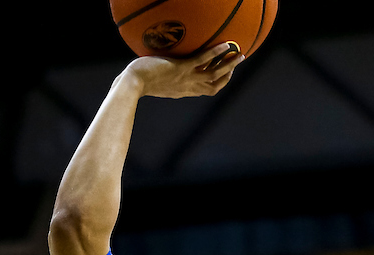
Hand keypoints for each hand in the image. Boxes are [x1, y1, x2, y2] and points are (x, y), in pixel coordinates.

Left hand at [124, 42, 244, 98]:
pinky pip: (202, 60)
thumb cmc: (138, 82)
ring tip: (240, 53)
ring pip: (214, 73)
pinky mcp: (181, 69)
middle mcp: (188, 87)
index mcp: (184, 91)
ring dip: (229, 64)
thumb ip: (164, 79)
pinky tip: (225, 45)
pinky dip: (215, 53)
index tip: (226, 73)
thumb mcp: (156, 83)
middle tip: (240, 60)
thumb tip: (162, 71)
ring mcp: (186, 78)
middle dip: (230, 73)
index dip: (219, 82)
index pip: (207, 89)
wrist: (133, 84)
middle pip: (216, 83)